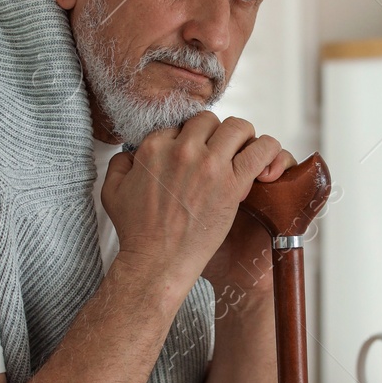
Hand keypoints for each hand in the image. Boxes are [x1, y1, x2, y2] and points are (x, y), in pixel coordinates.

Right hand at [100, 112, 285, 298]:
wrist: (157, 261)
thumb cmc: (136, 231)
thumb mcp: (112, 190)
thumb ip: (120, 163)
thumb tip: (131, 152)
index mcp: (155, 147)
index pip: (181, 124)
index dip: (189, 138)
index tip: (194, 156)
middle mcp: (183, 150)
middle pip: (209, 121)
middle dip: (215, 135)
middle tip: (219, 155)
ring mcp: (209, 165)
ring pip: (238, 127)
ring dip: (242, 138)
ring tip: (241, 155)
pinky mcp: (232, 184)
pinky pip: (262, 150)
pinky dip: (268, 150)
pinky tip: (265, 162)